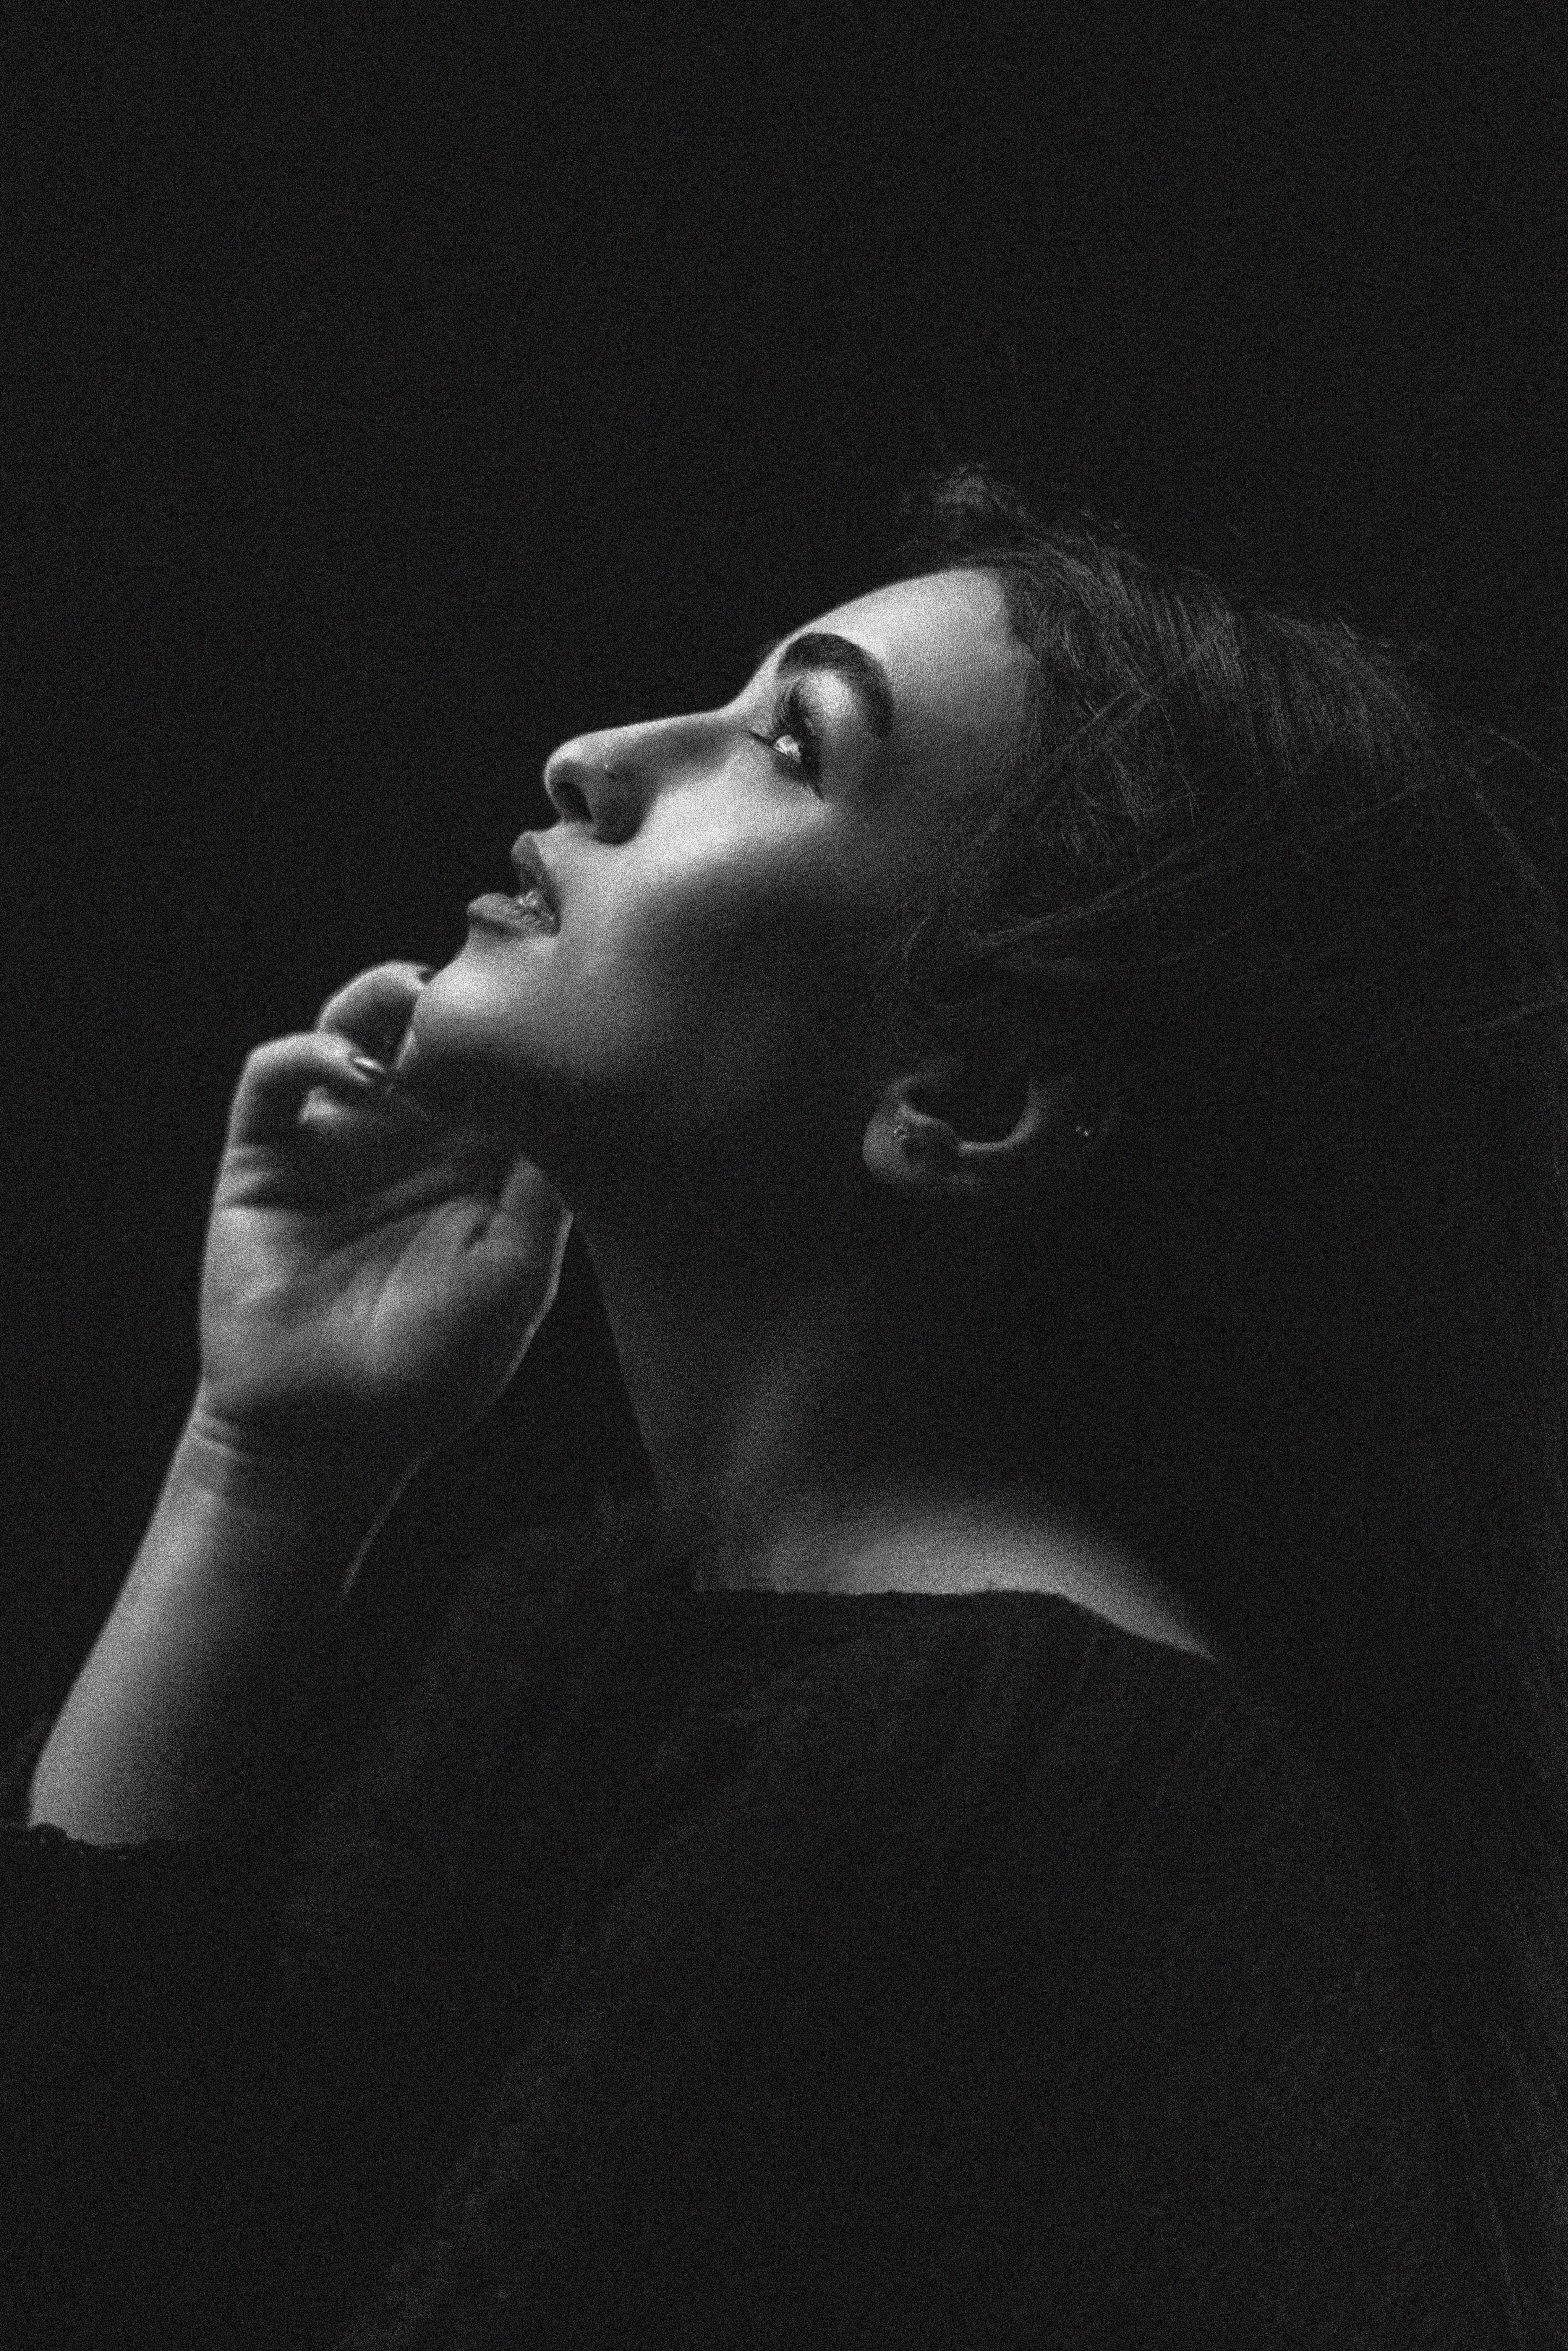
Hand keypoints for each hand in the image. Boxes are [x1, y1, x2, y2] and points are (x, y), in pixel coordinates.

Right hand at [192, 961, 571, 1493]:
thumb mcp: (513, 1281)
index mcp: (476, 1160)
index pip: (501, 1065)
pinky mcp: (266, 1154)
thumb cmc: (433, 1369)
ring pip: (354, 1025)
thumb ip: (543, 1199)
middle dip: (455, 992)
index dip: (520, 1028)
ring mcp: (335, 1137)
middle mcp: (407, 1135)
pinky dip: (307, 1052)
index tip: (548, 1002)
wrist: (326, 1432)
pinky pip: (274, 1076)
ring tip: (418, 1000)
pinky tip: (350, 1066)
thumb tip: (579, 1103)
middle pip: (430, 1027)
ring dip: (383, 997)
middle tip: (481, 986)